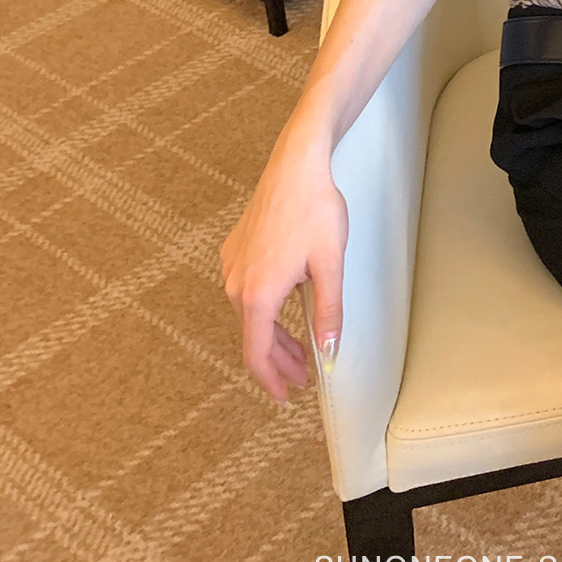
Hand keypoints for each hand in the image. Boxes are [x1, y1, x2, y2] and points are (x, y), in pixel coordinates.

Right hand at [220, 133, 348, 403]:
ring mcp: (232, 265)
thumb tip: (329, 351)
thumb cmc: (314, 210)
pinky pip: (246, 292)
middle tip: (303, 376)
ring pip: (249, 315)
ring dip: (273, 336)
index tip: (285, 396)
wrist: (296, 164)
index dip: (271, 380)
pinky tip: (286, 310)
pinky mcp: (235, 250)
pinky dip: (265, 311)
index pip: (257, 354)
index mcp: (256, 294)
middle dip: (278, 360)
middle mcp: (235, 283)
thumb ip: (329, 312)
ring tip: (300, 349)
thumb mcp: (330, 265)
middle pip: (253, 337)